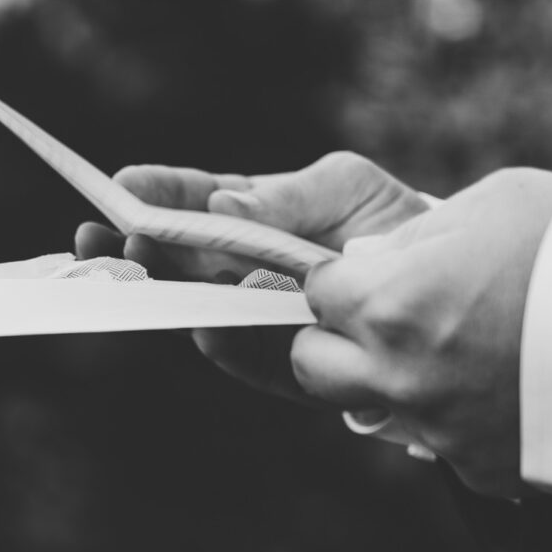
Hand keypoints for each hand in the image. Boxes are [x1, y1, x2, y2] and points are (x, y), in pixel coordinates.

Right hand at [74, 152, 428, 403]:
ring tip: (136, 266)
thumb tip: (222, 203)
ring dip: (160, 292)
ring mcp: (258, 319)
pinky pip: (244, 358)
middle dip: (130, 245)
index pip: (189, 204)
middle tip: (98, 234)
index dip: (153, 195)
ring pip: (193, 308)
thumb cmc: (395, 225)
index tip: (120, 185)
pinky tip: (203, 324)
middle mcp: (243, 271)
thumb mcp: (347, 187)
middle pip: (173, 259)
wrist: (453, 294)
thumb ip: (289, 194)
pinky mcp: (287, 366)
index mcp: (251, 220)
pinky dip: (221, 343)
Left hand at [292, 167, 551, 496]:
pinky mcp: (478, 468)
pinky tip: (499, 387)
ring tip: (451, 351)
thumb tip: (363, 260)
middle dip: (333, 339)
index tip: (367, 274)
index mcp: (389, 304)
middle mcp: (399, 375)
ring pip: (371, 408)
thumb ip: (408, 239)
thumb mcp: (489, 206)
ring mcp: (437, 428)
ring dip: (390, 380)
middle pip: (312, 365)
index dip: (342, 278)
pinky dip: (455, 417)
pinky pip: (438, 443)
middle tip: (379, 320)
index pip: (316, 291)